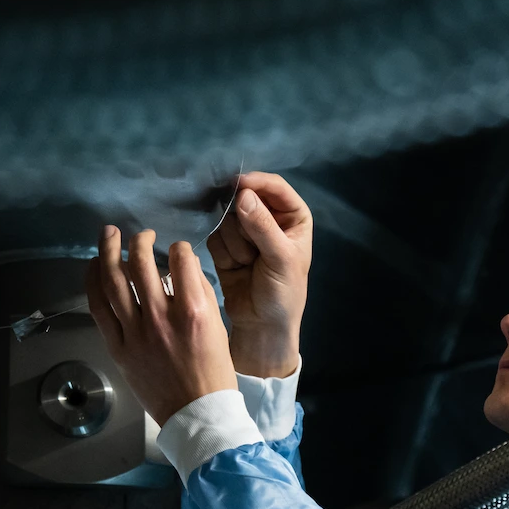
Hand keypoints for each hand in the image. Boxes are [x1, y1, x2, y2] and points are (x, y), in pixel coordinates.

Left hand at [86, 227, 236, 426]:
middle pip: (141, 263)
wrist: (197, 413)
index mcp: (193, 312)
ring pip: (113, 280)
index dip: (179, 248)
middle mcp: (162, 318)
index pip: (180, 260)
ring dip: (109, 250)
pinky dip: (93, 282)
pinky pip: (99, 308)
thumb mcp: (218, 328)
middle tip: (140, 234)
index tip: (177, 251)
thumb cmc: (213, 373)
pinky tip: (95, 266)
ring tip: (109, 235)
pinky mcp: (118, 347)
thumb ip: (201, 294)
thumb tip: (181, 269)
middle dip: (140, 240)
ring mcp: (136, 333)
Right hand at [207, 171, 311, 377]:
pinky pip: (215, 237)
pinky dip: (223, 254)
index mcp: (293, 216)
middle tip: (254, 251)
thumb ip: (263, 227)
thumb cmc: (282, 293)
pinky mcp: (225, 246)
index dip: (256, 183)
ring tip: (249, 265)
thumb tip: (243, 195)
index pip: (274, 186)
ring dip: (235, 244)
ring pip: (226, 219)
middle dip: (244, 224)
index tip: (238, 186)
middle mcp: (269, 219)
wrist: (262, 325)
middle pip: (244, 199)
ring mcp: (245, 232)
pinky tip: (235, 269)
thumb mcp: (280, 259)